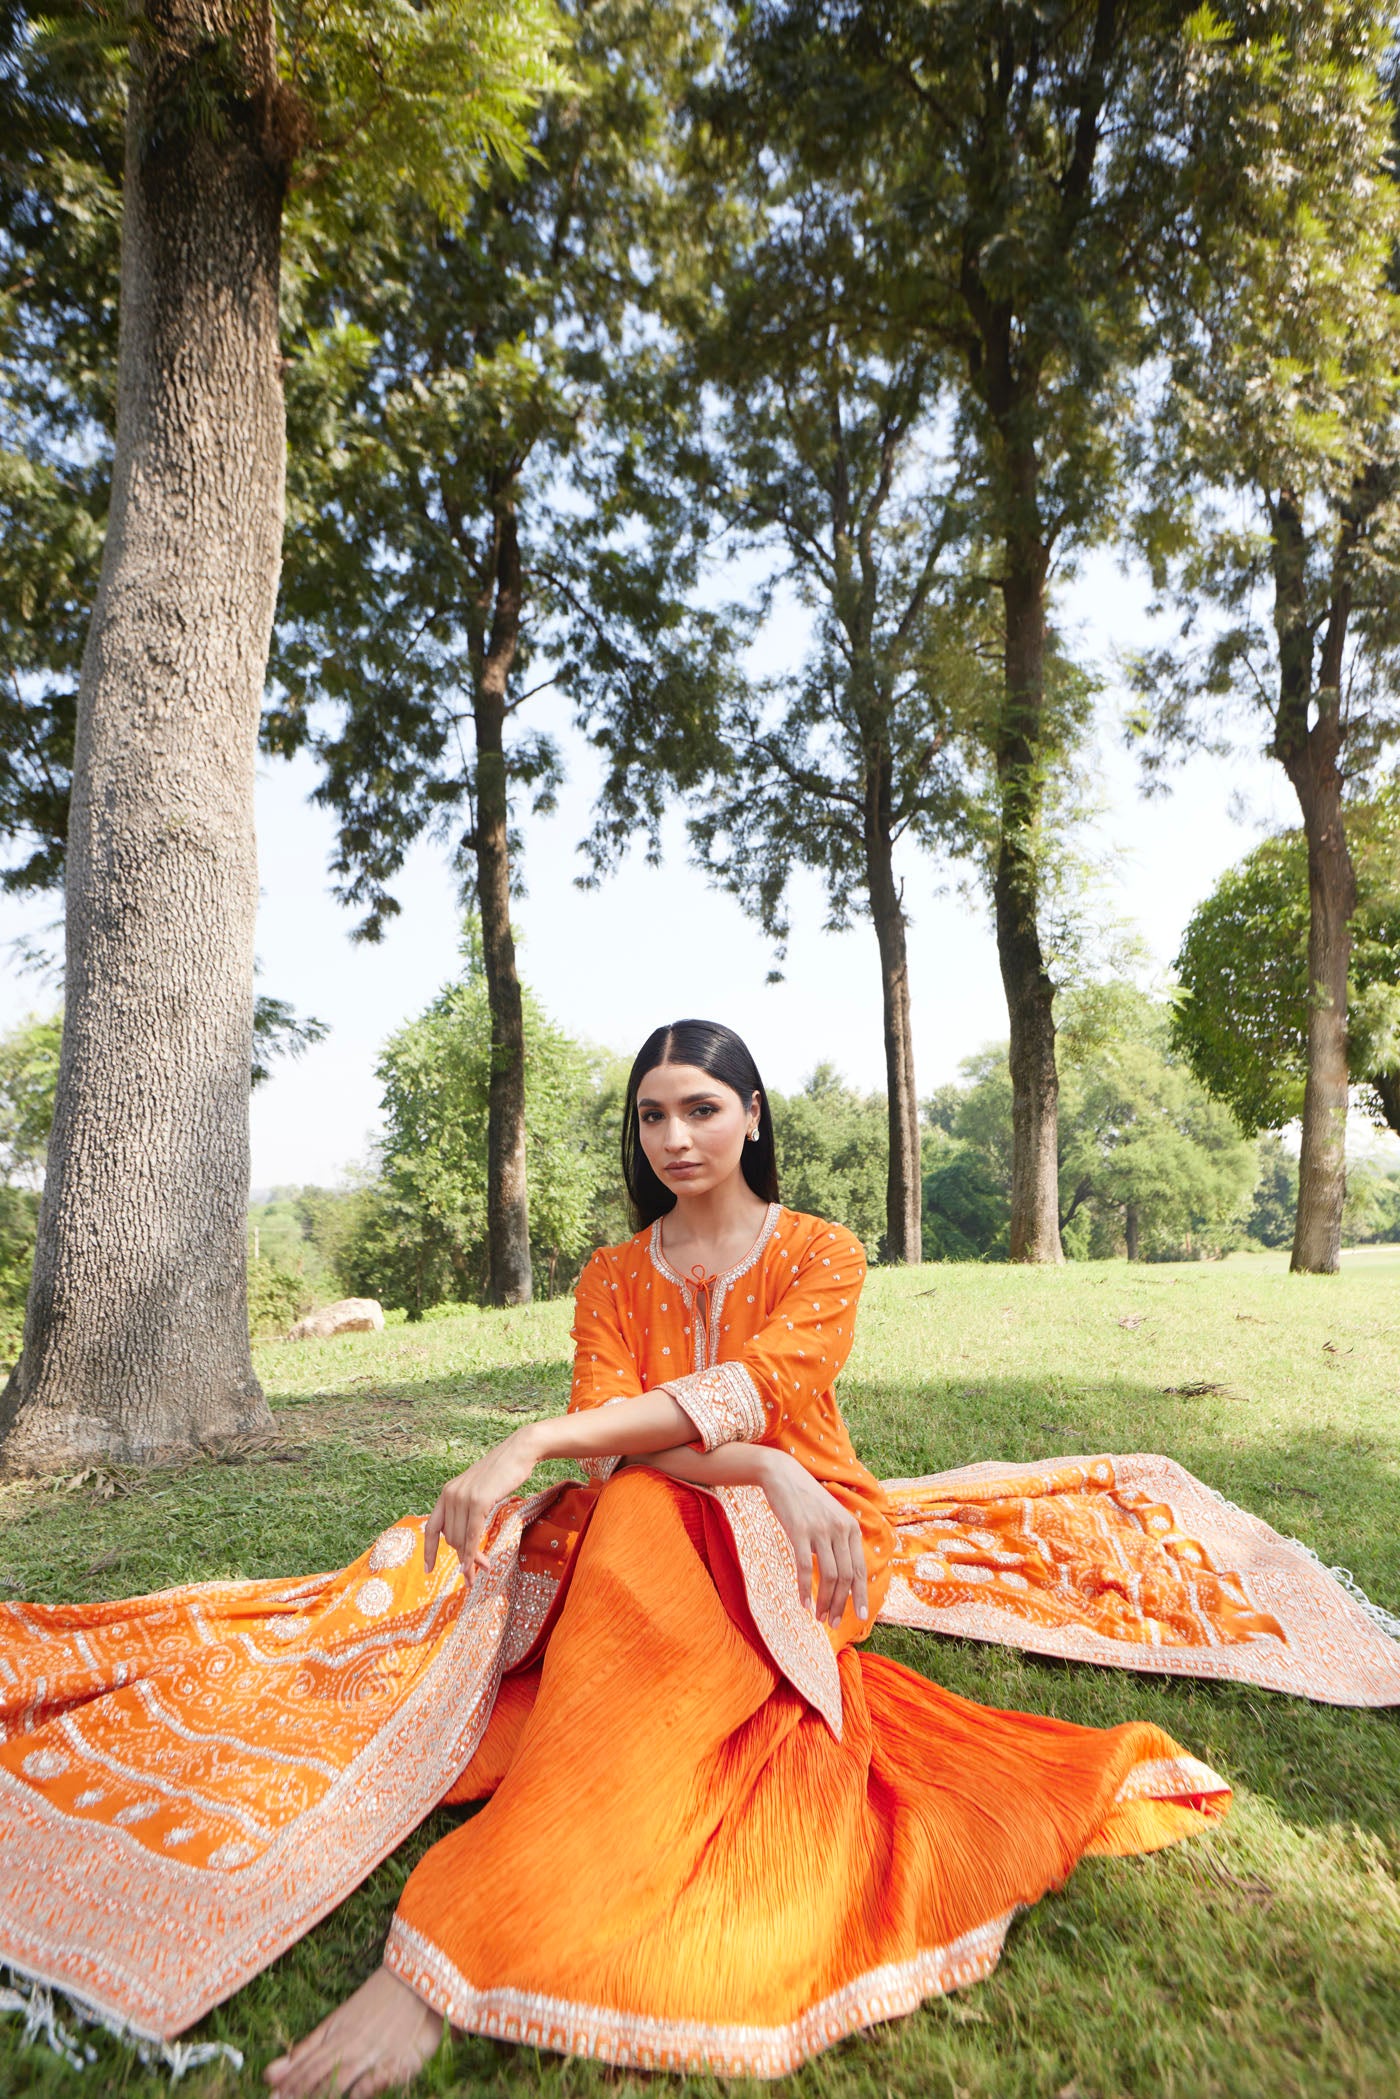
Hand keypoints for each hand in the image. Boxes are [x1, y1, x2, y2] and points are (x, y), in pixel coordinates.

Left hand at [424, 1425, 543, 1581]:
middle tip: (474, 1574)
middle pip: (450, 1539)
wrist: (518, 1451)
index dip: (428, 1551)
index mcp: (446, 1493)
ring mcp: (462, 1497)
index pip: (431, 1528)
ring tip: (484, 1569)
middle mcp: (450, 1495)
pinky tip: (477, 1566)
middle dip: (462, 1558)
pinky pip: (471, 1534)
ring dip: (471, 1559)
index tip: (427, 1570)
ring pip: (460, 1540)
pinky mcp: (478, 1501)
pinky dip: (472, 1553)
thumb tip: (462, 1536)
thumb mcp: (477, 1490)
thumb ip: (466, 1508)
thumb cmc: (502, 1472)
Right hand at [755, 1449, 868, 1628]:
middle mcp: (840, 1529)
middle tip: (834, 1623)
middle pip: (846, 1577)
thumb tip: (843, 1573)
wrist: (782, 1475)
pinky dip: (806, 1589)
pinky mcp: (799, 1531)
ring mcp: (820, 1530)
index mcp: (851, 1528)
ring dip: (825, 1601)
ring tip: (819, 1617)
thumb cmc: (806, 1500)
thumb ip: (839, 1540)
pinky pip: (805, 1567)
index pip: (859, 1569)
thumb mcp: (830, 1517)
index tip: (859, 1617)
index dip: (860, 1595)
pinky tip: (804, 1603)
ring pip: (829, 1576)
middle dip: (841, 1604)